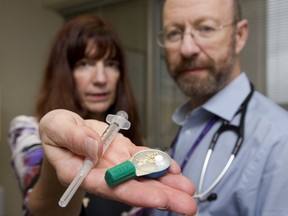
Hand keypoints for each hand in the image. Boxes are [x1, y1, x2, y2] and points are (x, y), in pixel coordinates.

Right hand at [39, 109, 196, 214]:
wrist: (65, 129)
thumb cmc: (57, 131)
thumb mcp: (57, 126)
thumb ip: (74, 137)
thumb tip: (96, 146)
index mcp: (81, 172)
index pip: (109, 186)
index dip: (133, 193)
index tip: (156, 198)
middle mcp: (102, 172)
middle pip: (132, 187)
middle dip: (160, 195)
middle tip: (187, 204)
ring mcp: (116, 162)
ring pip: (142, 174)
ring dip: (166, 182)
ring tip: (188, 189)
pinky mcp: (124, 151)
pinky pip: (143, 158)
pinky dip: (159, 162)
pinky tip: (174, 168)